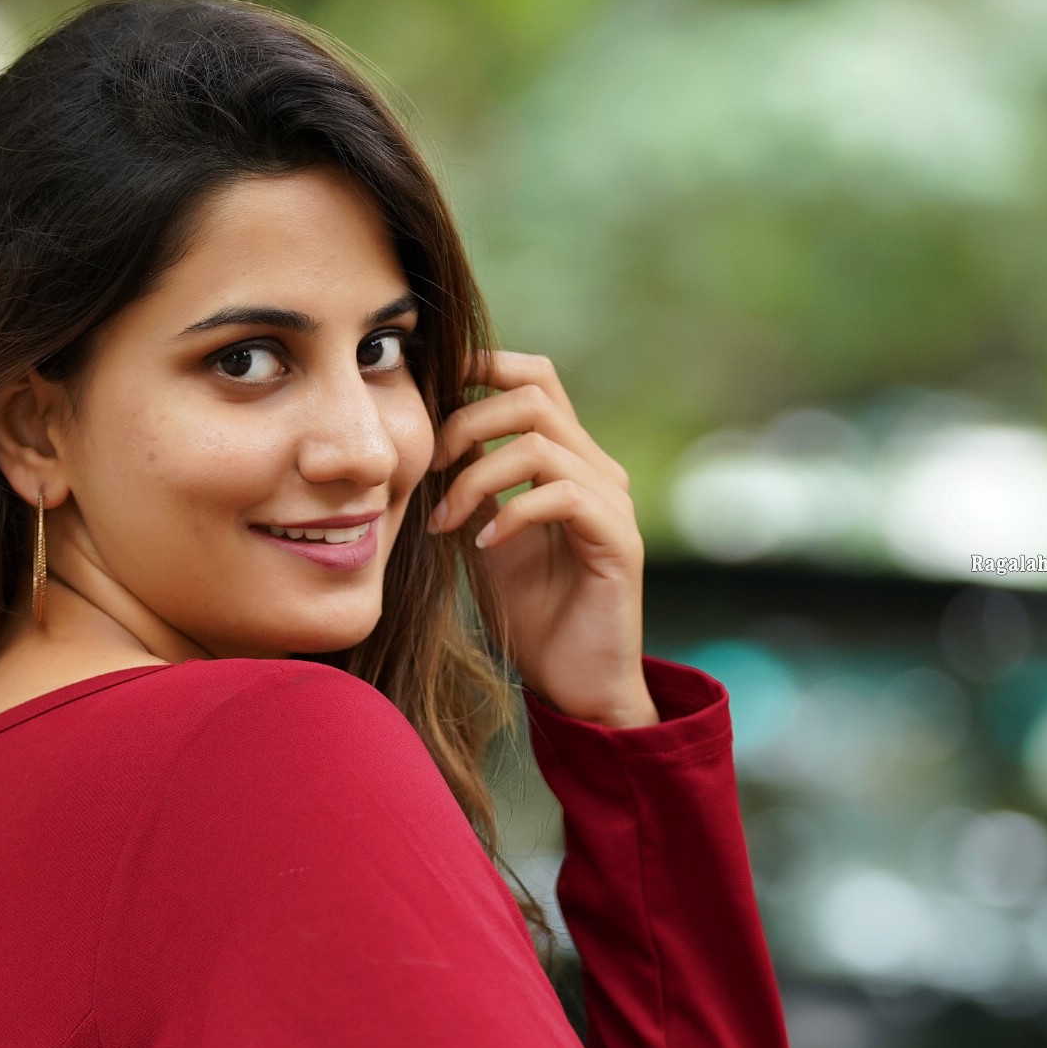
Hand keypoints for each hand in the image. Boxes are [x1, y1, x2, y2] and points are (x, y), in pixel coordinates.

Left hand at [426, 349, 656, 728]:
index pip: (535, 380)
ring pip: (540, 444)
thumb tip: (436, 433)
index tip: (430, 387)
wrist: (574, 682)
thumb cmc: (532, 612)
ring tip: (446, 522)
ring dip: (476, 478)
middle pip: (533, 395)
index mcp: (568, 459)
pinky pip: (560, 496)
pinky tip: (483, 545)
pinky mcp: (618, 540)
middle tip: (428, 469)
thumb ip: (473, 481)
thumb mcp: (485, 532)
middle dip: (466, 421)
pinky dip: (511, 514)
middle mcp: (597, 469)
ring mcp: (612, 502)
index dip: (484, 365)